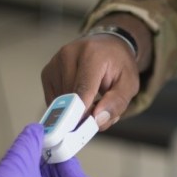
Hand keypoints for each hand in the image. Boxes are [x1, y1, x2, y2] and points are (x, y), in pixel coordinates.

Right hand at [40, 13, 151, 130]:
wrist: (106, 45)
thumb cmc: (119, 65)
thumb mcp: (129, 83)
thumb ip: (117, 102)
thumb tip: (97, 120)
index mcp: (92, 54)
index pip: (83, 89)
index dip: (82, 113)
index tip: (84, 131)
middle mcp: (68, 54)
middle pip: (70, 99)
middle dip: (85, 114)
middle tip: (100, 113)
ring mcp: (54, 62)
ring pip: (61, 103)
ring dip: (76, 111)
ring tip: (93, 101)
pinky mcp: (47, 72)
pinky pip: (54, 101)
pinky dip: (67, 107)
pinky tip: (80, 98)